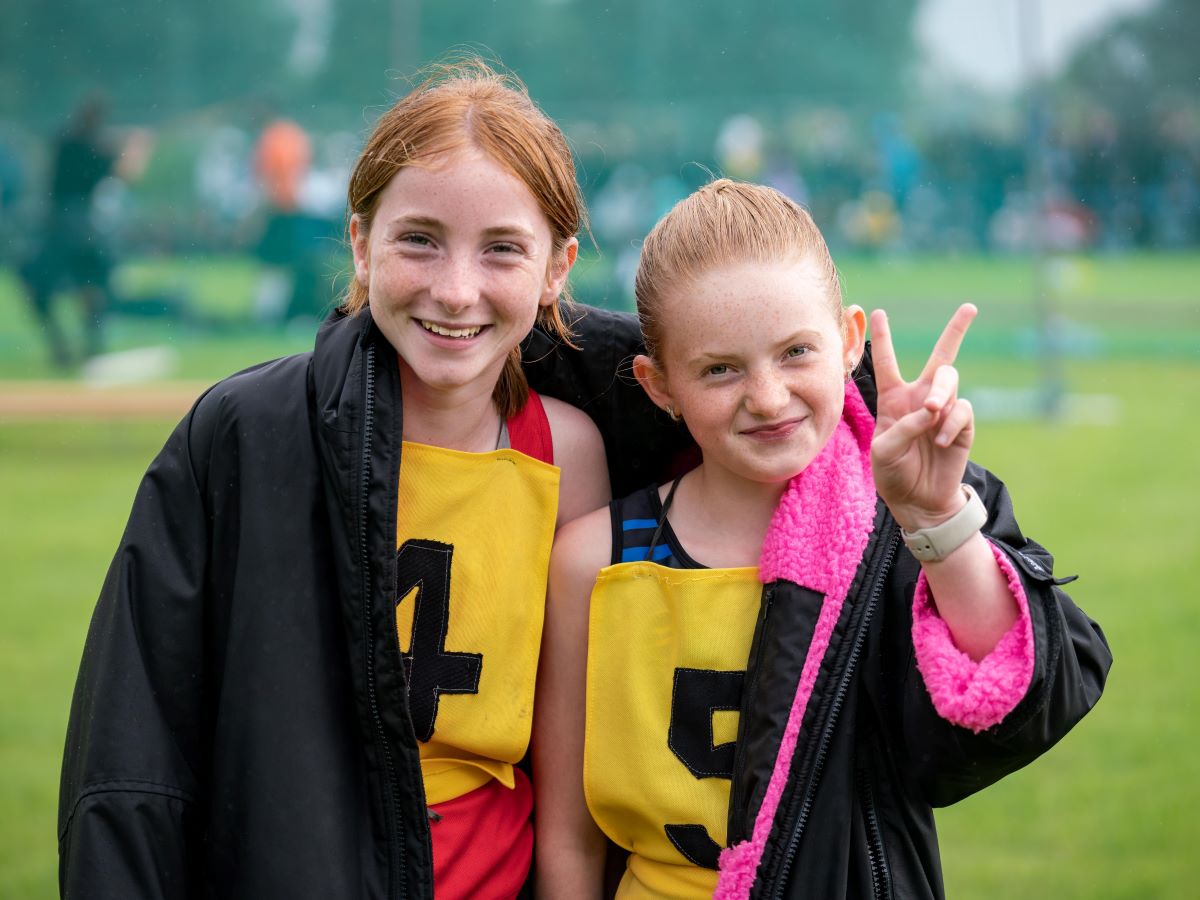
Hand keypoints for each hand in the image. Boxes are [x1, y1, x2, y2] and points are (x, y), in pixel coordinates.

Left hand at [869, 304, 976, 530]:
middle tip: (969, 308)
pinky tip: (942, 441)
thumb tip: (932, 410)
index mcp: (893, 399)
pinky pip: (961, 410)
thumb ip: (903, 427)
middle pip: (941, 356)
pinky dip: (950, 424)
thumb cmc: (893, 474)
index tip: (876, 312)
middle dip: (956, 330)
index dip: (882, 338)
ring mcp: (944, 410)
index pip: (886, 363)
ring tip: (931, 411)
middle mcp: (920, 398)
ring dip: (940, 393)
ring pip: (950, 380)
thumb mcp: (884, 450)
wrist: (918, 501)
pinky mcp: (962, 426)